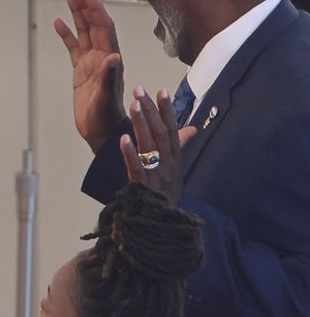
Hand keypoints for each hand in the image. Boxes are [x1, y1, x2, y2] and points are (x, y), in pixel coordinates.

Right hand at [55, 0, 126, 152]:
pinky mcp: (81, 71)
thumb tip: (112, 56)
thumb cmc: (106, 117)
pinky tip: (58, 23)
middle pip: (94, 24)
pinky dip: (67, 35)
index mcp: (111, 59)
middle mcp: (103, 56)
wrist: (102, 132)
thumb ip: (109, 77)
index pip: (103, 27)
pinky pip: (73, 48)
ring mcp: (91, 63)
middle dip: (85, 5)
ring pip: (83, 32)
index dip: (96, 9)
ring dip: (77, 15)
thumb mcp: (106, 98)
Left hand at [120, 85, 195, 202]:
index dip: (167, 110)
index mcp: (176, 161)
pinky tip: (123, 139)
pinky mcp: (143, 188)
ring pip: (150, 147)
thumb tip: (192, 129)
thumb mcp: (175, 171)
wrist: (161, 227)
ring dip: (141, 124)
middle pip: (161, 133)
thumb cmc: (165, 196)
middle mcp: (169, 166)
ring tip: (134, 105)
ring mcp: (156, 178)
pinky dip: (130, 154)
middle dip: (151, 110)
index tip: (161, 90)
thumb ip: (180, 148)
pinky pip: (137, 169)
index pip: (173, 130)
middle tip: (140, 90)